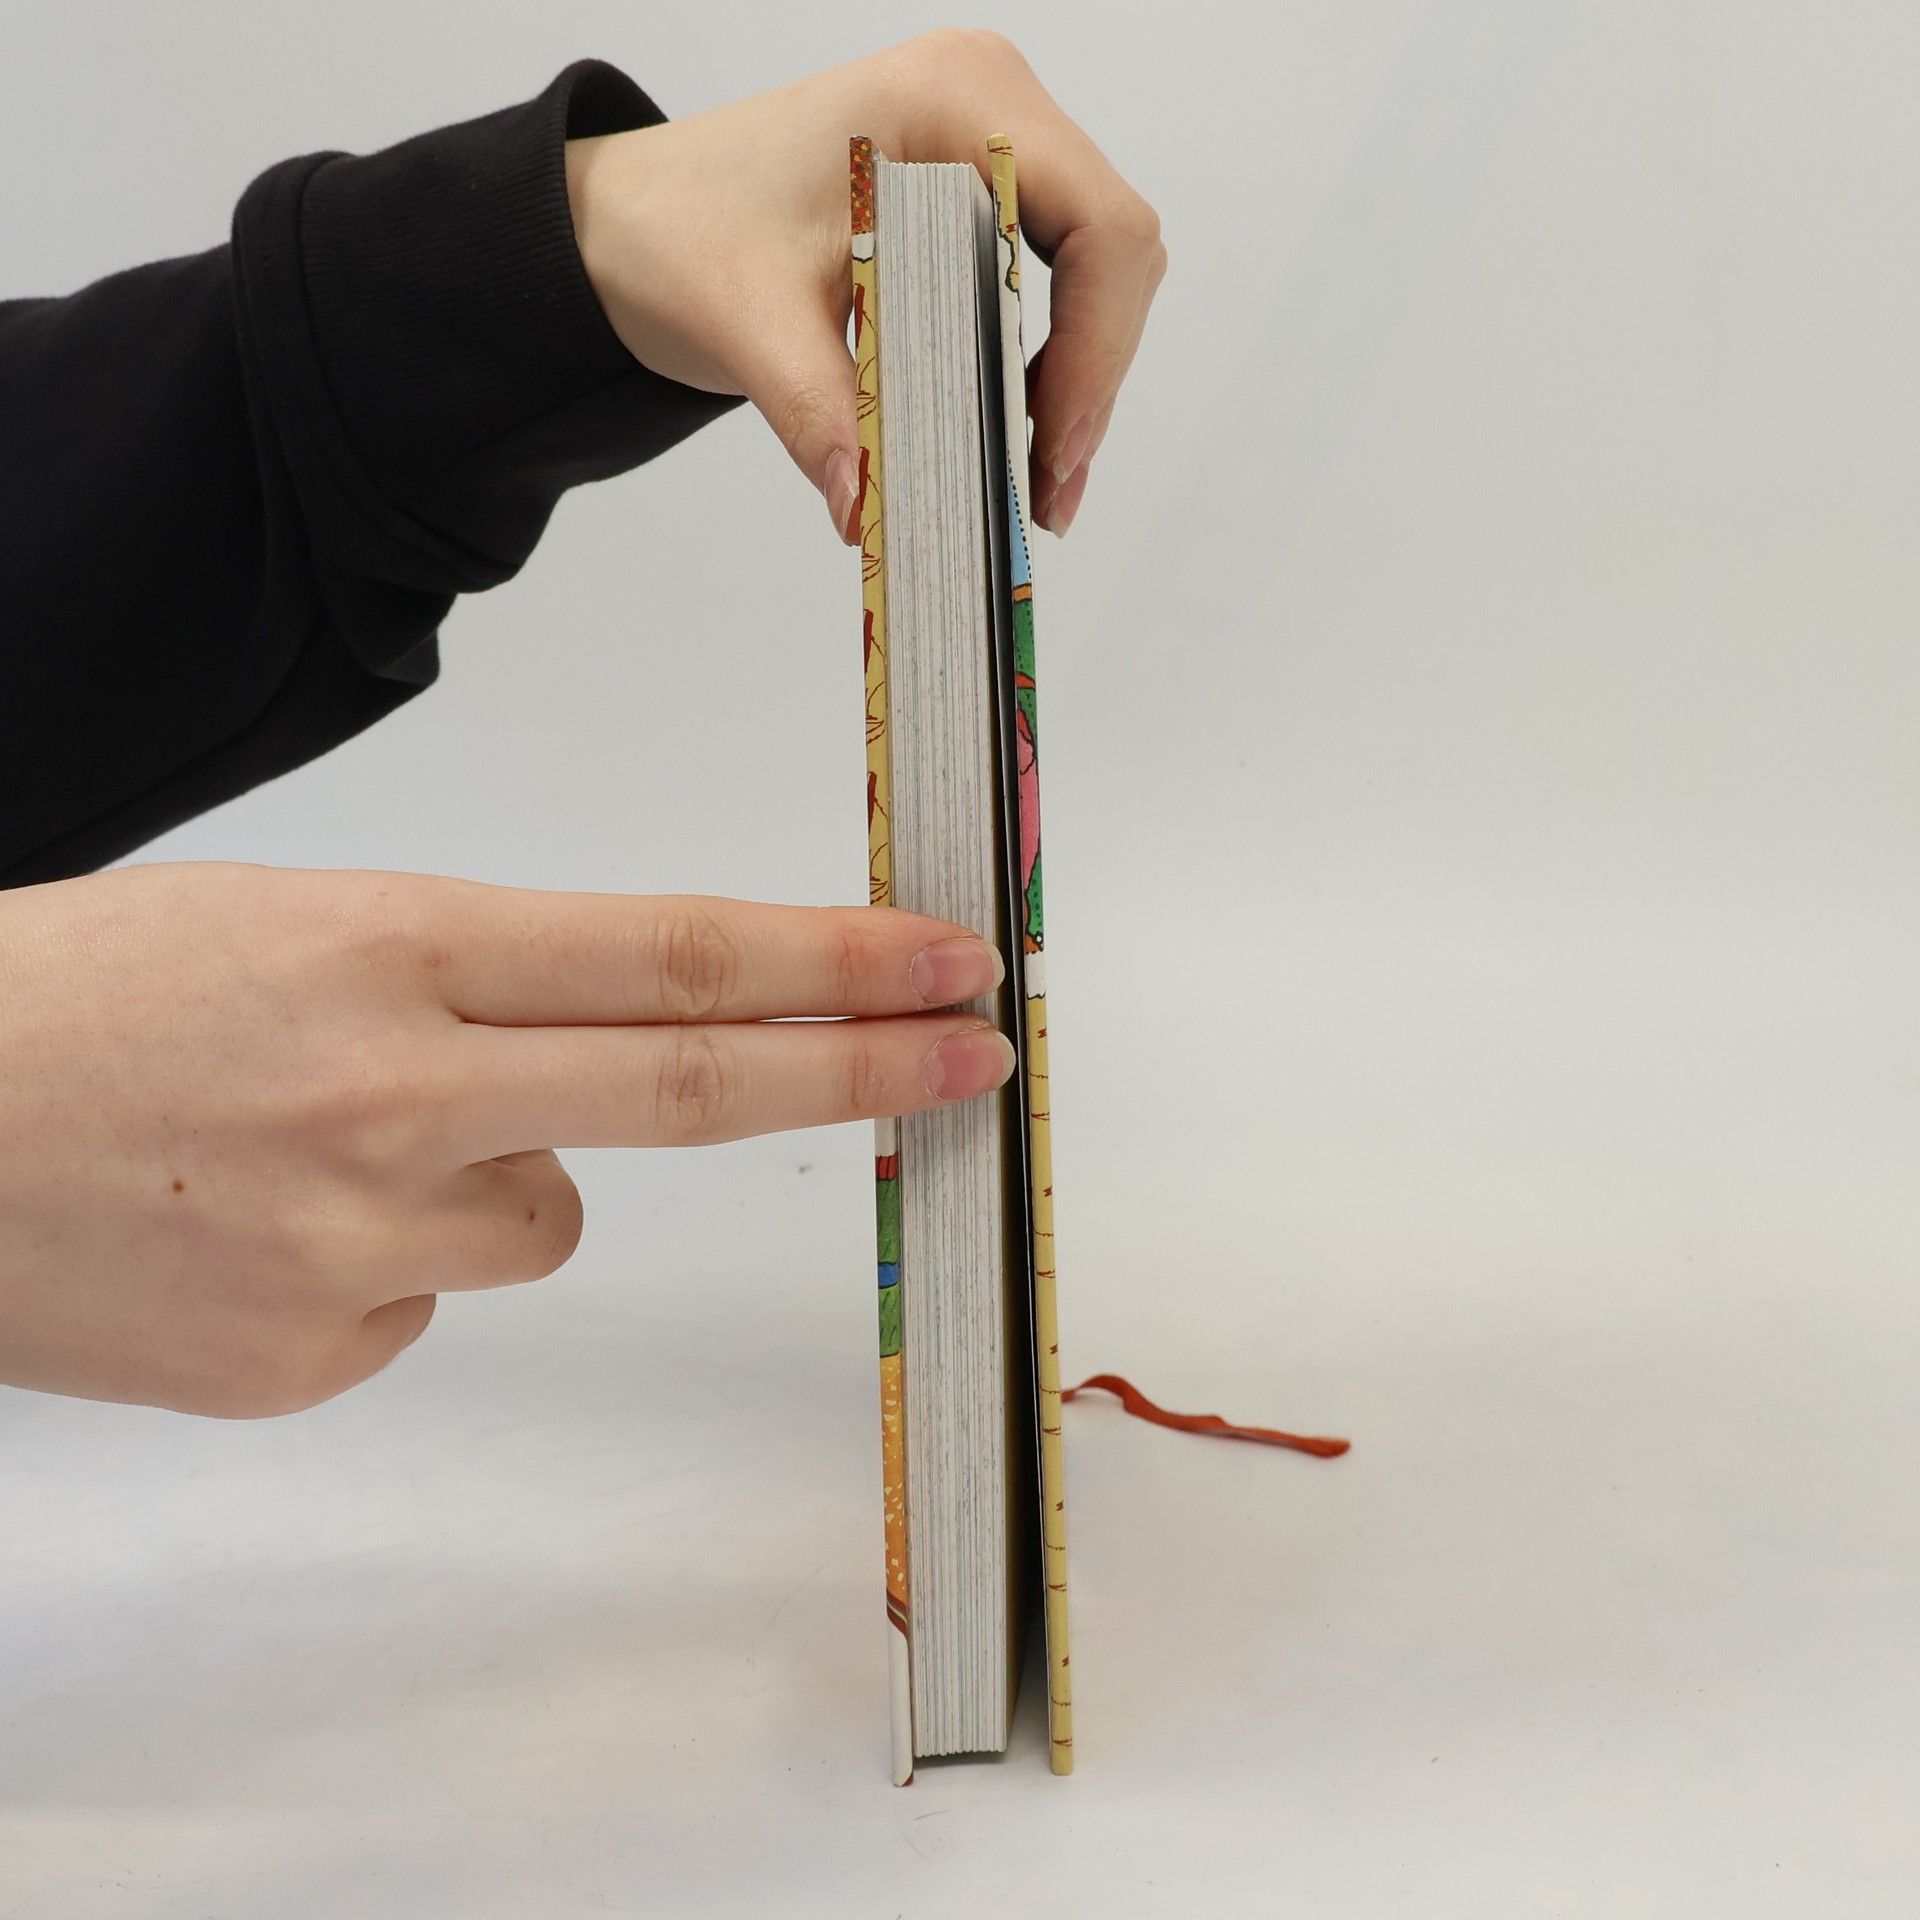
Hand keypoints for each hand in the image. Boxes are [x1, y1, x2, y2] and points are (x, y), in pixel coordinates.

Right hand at [0, 864, 1011, 1416]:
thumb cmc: (85, 1003)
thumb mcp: (293, 928)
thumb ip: (466, 988)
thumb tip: (599, 1066)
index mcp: (392, 950)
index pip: (676, 956)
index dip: (835, 960)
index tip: (947, 958)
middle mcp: (397, 1097)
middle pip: (696, 1087)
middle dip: (863, 1066)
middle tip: (975, 1055)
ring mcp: (356, 1244)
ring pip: (550, 1220)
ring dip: (498, 1179)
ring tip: (325, 1147)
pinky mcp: (310, 1360)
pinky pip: (429, 1302)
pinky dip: (387, 1264)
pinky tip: (263, 1231)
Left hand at [566, 30, 1164, 538]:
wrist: (640, 218)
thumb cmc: (684, 233)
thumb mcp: (749, 325)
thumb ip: (818, 413)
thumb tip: (870, 510)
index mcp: (949, 101)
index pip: (1096, 225)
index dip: (1097, 346)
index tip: (1050, 449)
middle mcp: (990, 104)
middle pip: (1112, 252)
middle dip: (1091, 378)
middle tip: (1046, 492)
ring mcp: (993, 143)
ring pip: (1097, 272)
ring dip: (1077, 381)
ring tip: (1037, 487)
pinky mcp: (981, 192)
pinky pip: (1053, 280)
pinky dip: (1046, 365)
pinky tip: (1016, 441)